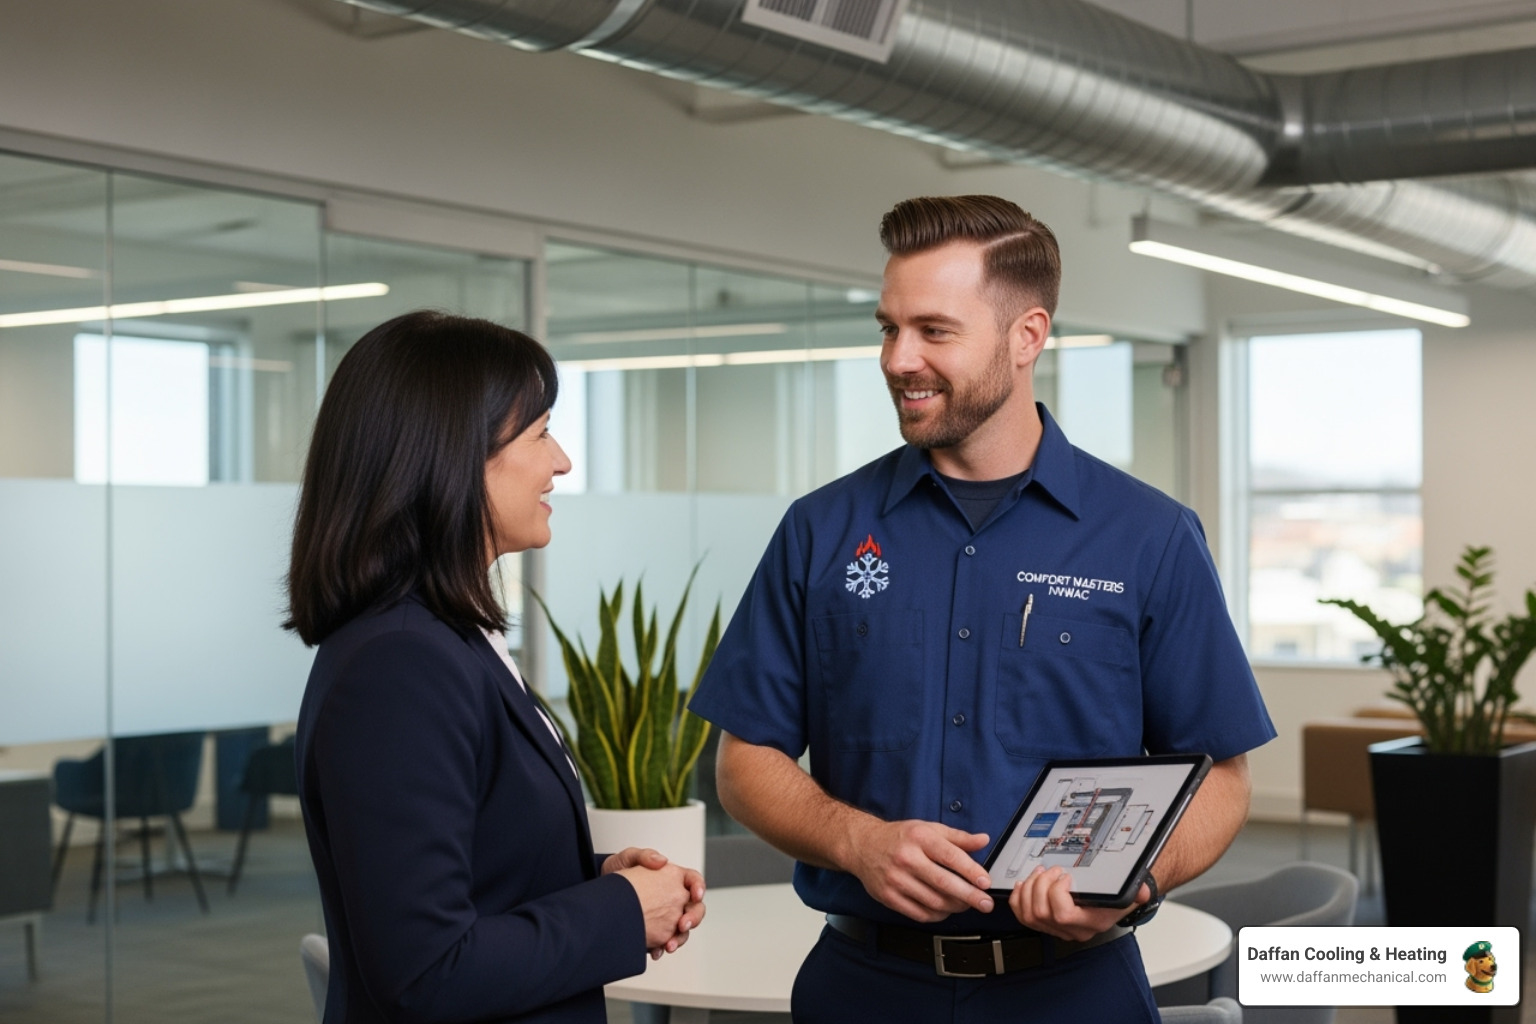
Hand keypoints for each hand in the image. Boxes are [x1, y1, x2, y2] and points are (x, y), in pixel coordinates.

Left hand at [611, 849, 706, 957]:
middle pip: (695, 908)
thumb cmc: (616, 872)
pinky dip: (662, 948)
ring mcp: (665, 916)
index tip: (695, 895)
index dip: (699, 887)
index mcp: (671, 878)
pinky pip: (665, 941)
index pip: (693, 881)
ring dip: (680, 938)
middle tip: (683, 924)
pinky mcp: (655, 931)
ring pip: (683, 929)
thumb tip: (661, 860)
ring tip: (669, 945)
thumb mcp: (627, 858)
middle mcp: (672, 898)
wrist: (600, 894)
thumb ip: (645, 855)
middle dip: (693, 918)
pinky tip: (656, 951)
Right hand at [844, 819, 993, 922]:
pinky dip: (937, 915)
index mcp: (919, 838)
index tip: (985, 882)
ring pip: (933, 902)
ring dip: (955, 907)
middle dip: (969, 896)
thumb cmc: (899, 837)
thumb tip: (983, 840)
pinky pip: (919, 914)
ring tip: (966, 905)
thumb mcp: (928, 828)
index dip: (971, 871)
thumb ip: (958, 837)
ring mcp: (896, 880)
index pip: (950, 856)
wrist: (863, 845)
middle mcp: (907, 859)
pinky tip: (945, 909)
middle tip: (985, 903)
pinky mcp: (889, 897)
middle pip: (943, 883)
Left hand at [1009, 867, 1144, 941]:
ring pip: (1029, 915)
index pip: (1063, 915)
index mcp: (1091, 922)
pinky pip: (1023, 917)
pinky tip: (1024, 884)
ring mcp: (1057, 930)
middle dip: (1040, 885)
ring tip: (1039, 873)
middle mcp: (1073, 930)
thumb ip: (1137, 891)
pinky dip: (1018, 898)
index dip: (1056, 893)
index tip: (1065, 876)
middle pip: (1041, 913)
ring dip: (1029, 889)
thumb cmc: (1116, 897)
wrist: (1112, 905)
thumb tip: (1142, 891)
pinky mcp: (1045, 925)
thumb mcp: (1131, 892)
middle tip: (1051, 870)